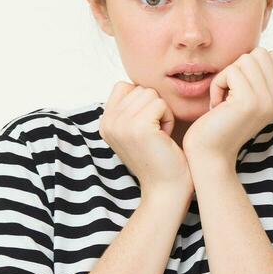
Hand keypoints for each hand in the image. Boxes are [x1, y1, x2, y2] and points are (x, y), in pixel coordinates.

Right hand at [99, 81, 192, 199]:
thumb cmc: (158, 159)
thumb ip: (129, 109)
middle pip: (139, 89)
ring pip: (151, 94)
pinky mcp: (139, 127)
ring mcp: (121, 124)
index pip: (124, 86)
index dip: (142, 103)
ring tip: (158, 137)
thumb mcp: (135, 131)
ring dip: (162, 113)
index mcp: (104, 123)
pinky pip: (161, 104)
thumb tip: (137, 84)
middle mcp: (108, 123)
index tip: (146, 129)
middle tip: (154, 135)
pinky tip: (164, 139)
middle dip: (154, 108)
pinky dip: (168, 119)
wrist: (165, 189)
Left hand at [181, 47, 272, 165]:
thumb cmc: (221, 122)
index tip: (239, 92)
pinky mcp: (249, 101)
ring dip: (226, 77)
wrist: (211, 154)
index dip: (249, 67)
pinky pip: (230, 71)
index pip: (272, 55)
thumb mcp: (247, 97)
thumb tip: (261, 52)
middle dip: (238, 68)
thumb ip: (258, 76)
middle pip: (260, 53)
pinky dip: (217, 85)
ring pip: (245, 59)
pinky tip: (217, 106)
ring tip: (224, 101)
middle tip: (230, 94)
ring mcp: (267, 100)